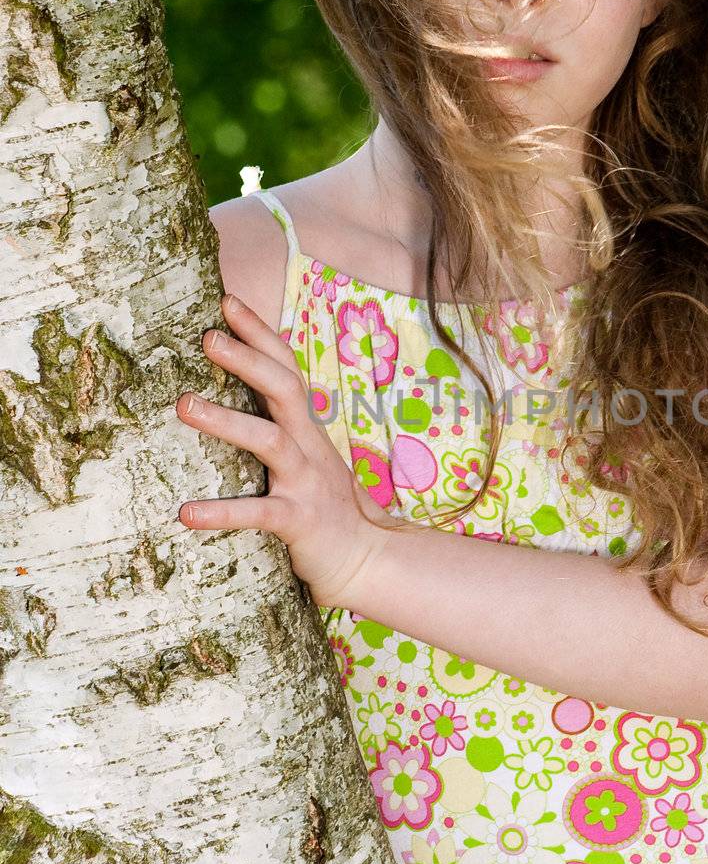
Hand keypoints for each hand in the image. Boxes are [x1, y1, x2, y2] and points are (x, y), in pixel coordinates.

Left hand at [175, 293, 395, 607]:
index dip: (260, 334)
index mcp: (308, 430)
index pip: (288, 368)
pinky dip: (222, 512)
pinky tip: (186, 513)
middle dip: (248, 359)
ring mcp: (307, 483)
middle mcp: (310, 447)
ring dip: (227, 420)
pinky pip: (259, 513)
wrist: (368, 561)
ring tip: (183, 405)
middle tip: (208, 337)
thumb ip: (281, 427)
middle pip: (285, 390)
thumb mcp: (307, 458)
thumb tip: (245, 395)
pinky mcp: (300, 521)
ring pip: (270, 441)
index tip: (227, 302)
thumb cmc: (327, 509)